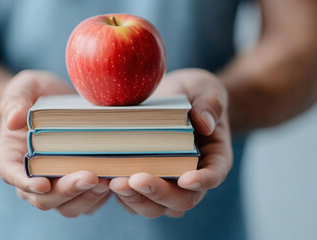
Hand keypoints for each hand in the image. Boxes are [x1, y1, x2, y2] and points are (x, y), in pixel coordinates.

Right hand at [0, 70, 110, 216]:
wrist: (58, 102)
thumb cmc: (36, 94)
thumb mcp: (24, 87)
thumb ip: (15, 100)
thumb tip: (13, 120)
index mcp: (12, 158)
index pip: (13, 176)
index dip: (26, 184)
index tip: (43, 183)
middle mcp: (33, 179)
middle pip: (44, 199)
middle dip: (67, 191)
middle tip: (90, 177)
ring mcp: (57, 185)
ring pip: (68, 206)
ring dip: (87, 198)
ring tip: (107, 181)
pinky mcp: (79, 187)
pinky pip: (88, 202)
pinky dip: (101, 198)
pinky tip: (117, 182)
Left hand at [109, 69, 232, 217]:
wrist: (174, 98)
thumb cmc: (195, 93)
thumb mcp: (206, 89)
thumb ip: (210, 104)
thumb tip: (205, 123)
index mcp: (213, 158)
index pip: (214, 174)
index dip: (203, 181)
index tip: (187, 178)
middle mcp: (191, 178)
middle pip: (181, 200)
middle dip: (158, 193)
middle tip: (134, 180)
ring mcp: (166, 183)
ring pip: (155, 206)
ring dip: (135, 199)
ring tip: (114, 182)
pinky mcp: (142, 183)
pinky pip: (133, 198)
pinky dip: (120, 194)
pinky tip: (102, 179)